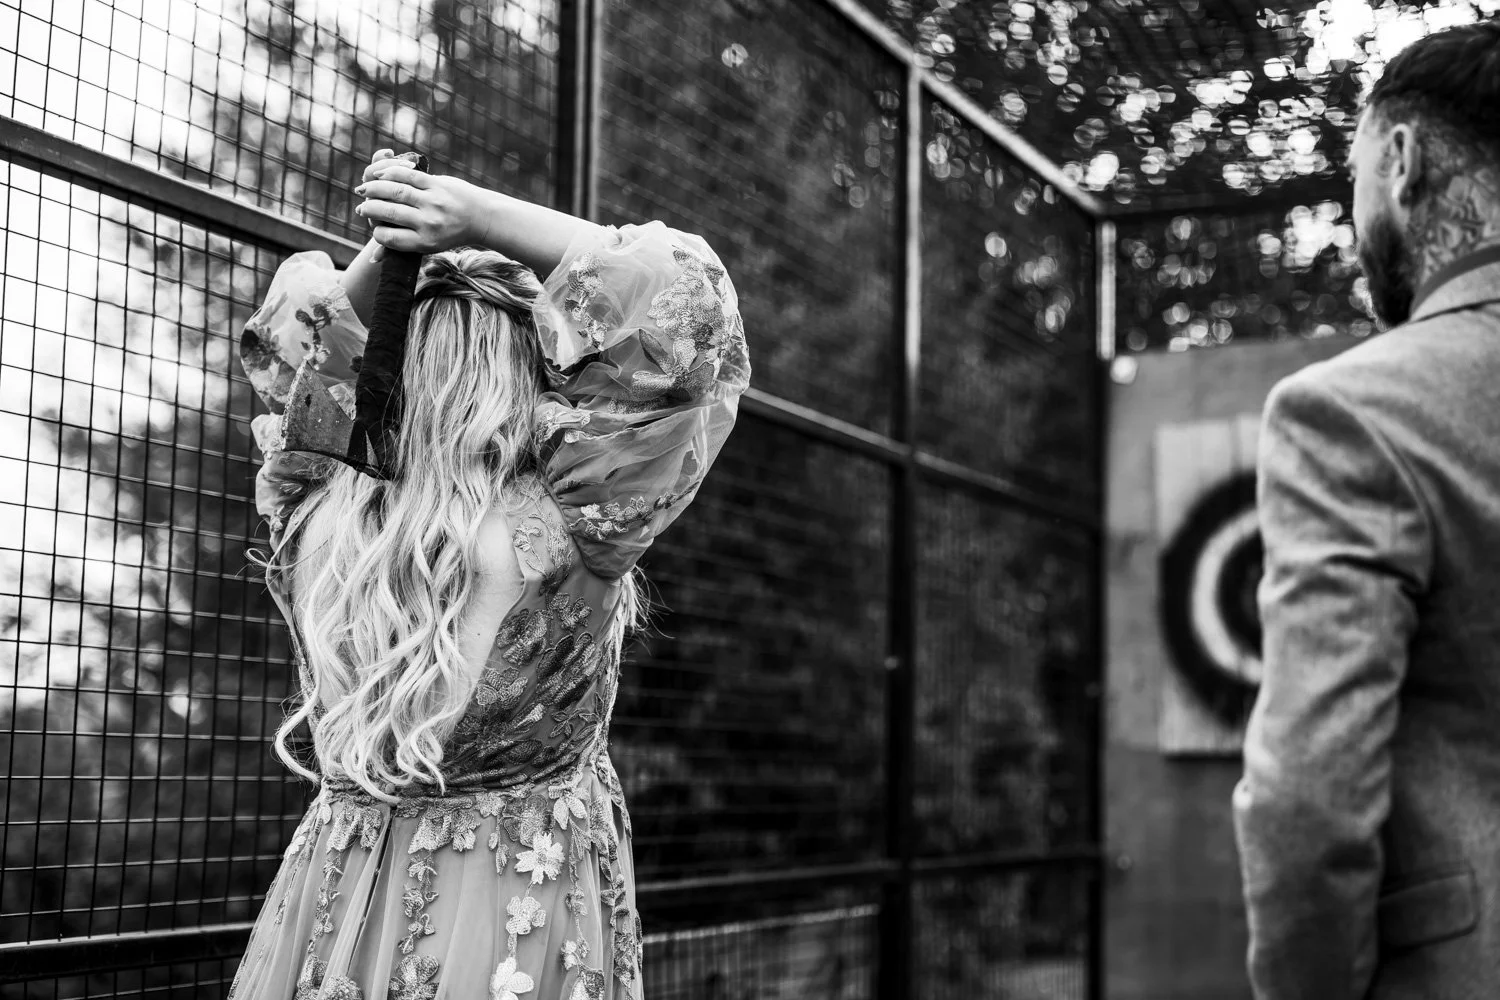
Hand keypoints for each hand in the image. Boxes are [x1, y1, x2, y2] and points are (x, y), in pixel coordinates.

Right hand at [354, 148, 489, 254]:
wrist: (481, 217)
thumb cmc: (450, 234)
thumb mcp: (429, 247)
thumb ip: (402, 249)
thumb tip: (373, 260)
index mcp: (425, 242)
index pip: (390, 238)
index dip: (376, 233)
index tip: (373, 228)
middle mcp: (428, 222)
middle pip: (389, 213)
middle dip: (370, 209)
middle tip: (362, 208)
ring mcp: (433, 201)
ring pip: (396, 191)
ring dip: (375, 189)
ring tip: (365, 191)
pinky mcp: (438, 184)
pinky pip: (408, 176)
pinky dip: (391, 173)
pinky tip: (380, 175)